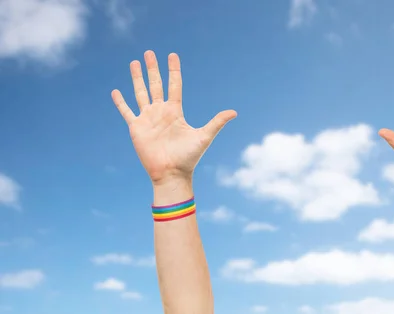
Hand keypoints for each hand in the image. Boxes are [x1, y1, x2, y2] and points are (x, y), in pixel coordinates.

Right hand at [111, 51, 236, 184]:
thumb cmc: (189, 157)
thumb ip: (216, 122)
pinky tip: (116, 91)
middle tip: (149, 52)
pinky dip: (120, 102)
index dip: (173, 70)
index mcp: (175, 111)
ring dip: (137, 78)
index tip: (172, 55)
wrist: (172, 174)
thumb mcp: (204, 137)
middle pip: (156, 84)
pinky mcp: (136, 128)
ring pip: (140, 93)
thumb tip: (234, 112)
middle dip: (152, 68)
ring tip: (134, 63)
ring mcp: (148, 119)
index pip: (174, 85)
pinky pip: (126, 111)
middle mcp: (161, 112)